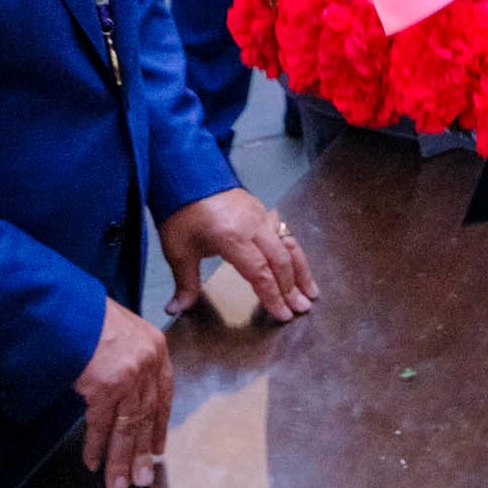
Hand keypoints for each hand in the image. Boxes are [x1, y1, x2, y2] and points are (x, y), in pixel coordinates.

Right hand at [71, 299, 172, 487]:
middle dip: (141, 453)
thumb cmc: (87, 315)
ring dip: (120, 460)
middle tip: (140, 480)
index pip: (164, 395)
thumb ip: (130, 358)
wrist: (64, 305)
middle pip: (146, 417)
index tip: (156, 450)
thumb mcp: (121, 330)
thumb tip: (124, 392)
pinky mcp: (105, 385)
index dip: (159, 427)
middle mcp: (147, 362)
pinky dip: (95, 446)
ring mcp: (128, 374)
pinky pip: (101, 424)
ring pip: (127, 427)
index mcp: (156, 347)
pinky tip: (93, 462)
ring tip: (117, 485)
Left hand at [159, 186, 316, 323]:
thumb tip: (177, 309)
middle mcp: (252, 225)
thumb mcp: (178, 250)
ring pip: (289, 245)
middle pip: (280, 261)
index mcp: (231, 236)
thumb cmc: (181, 211)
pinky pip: (285, 232)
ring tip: (311, 292)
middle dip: (292, 288)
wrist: (186, 173)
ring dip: (301, 270)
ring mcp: (260, 215)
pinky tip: (299, 267)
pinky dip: (295, 253)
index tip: (283, 315)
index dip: (273, 296)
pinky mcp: (262, 210)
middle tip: (302, 310)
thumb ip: (185, 283)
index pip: (260, 272)